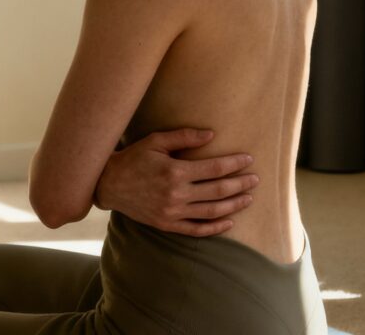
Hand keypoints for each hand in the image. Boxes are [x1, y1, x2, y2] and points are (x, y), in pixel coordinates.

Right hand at [92, 128, 257, 236]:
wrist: (109, 184)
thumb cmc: (133, 158)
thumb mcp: (156, 141)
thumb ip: (185, 137)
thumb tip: (211, 135)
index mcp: (175, 172)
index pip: (214, 168)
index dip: (234, 164)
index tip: (248, 160)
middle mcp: (176, 194)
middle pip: (218, 191)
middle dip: (240, 184)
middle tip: (255, 179)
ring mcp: (172, 213)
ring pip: (212, 212)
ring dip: (234, 205)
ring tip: (248, 198)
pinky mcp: (167, 225)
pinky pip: (197, 230)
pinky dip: (215, 228)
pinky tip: (229, 221)